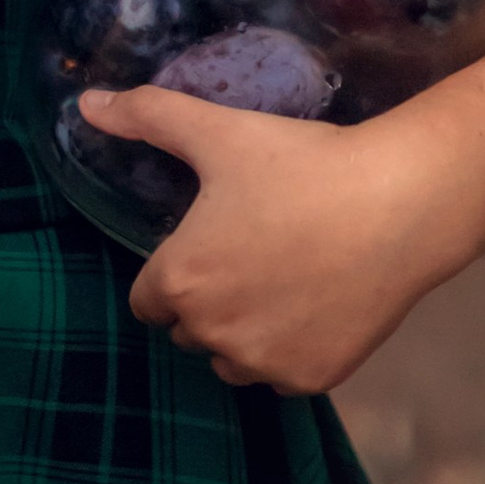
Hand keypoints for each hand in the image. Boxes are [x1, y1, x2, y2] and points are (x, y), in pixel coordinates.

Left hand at [76, 83, 465, 394]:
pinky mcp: (311, 380)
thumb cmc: (302, 164)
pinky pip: (281, 374)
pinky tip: (317, 304)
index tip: (211, 242)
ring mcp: (264, 363)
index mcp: (180, 282)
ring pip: (232, 359)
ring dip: (243, 332)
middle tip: (254, 251)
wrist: (399, 204)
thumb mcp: (218, 131)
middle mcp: (213, 335)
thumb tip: (85, 103)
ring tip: (285, 277)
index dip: (176, 269)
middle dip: (208, 300)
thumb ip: (146, 116)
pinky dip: (290, 348)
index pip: (148, 300)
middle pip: (189, 330)